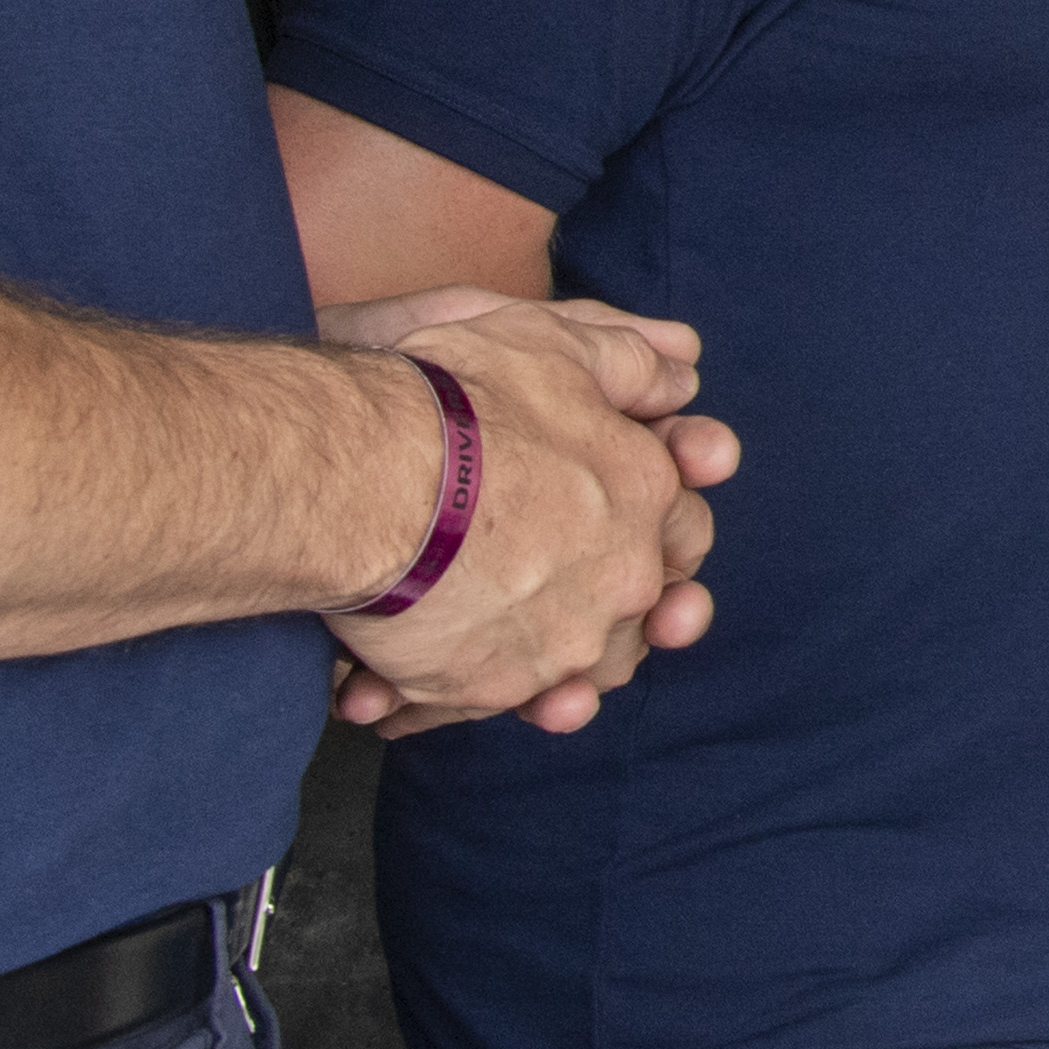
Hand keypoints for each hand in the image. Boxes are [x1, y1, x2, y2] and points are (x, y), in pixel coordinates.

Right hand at [313, 299, 739, 735]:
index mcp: (646, 497)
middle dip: (598, 605)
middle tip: (538, 593)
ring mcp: (561, 643)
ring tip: (472, 641)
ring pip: (569, 672)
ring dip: (536, 666)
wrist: (365, 477)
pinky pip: (478, 700)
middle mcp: (622, 580)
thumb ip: (630, 364)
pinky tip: (391, 682)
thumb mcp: (559, 348)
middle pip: (633, 611)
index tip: (597, 527)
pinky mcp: (490, 687)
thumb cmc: (461, 401)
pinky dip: (442, 693)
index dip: (650, 527)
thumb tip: (683, 376)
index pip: (682, 529)